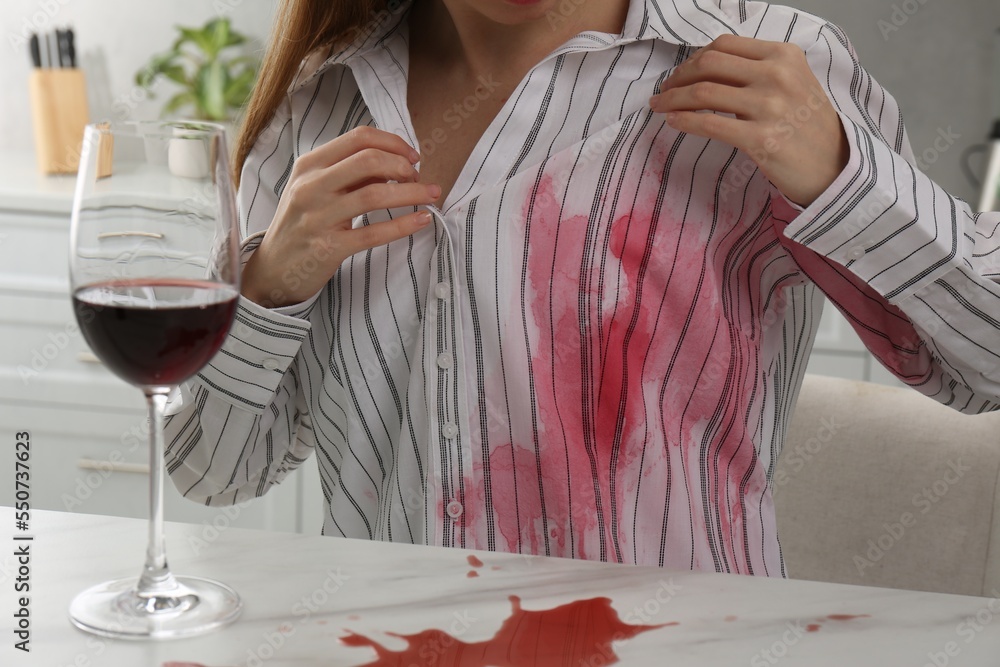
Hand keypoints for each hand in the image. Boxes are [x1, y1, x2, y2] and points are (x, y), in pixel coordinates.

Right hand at [242, 127, 439, 307]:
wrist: (274, 267)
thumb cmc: (301, 222)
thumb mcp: (315, 188)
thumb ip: (349, 172)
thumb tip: (394, 163)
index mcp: (309, 165)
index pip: (359, 138)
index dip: (393, 143)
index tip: (412, 156)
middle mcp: (311, 187)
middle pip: (369, 161)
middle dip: (403, 166)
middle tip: (419, 178)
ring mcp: (318, 218)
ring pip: (375, 195)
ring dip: (411, 193)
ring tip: (431, 195)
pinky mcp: (329, 248)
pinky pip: (374, 233)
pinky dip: (404, 225)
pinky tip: (422, 220)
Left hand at [649, 34, 848, 206]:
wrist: (834, 167)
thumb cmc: (808, 127)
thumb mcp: (793, 83)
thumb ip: (757, 70)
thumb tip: (707, 69)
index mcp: (784, 55)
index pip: (724, 46)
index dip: (693, 58)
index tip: (680, 74)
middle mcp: (777, 75)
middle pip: (709, 64)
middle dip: (677, 77)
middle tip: (664, 92)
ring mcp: (769, 106)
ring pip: (703, 91)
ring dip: (673, 99)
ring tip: (659, 107)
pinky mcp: (760, 138)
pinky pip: (709, 123)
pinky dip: (684, 120)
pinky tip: (672, 122)